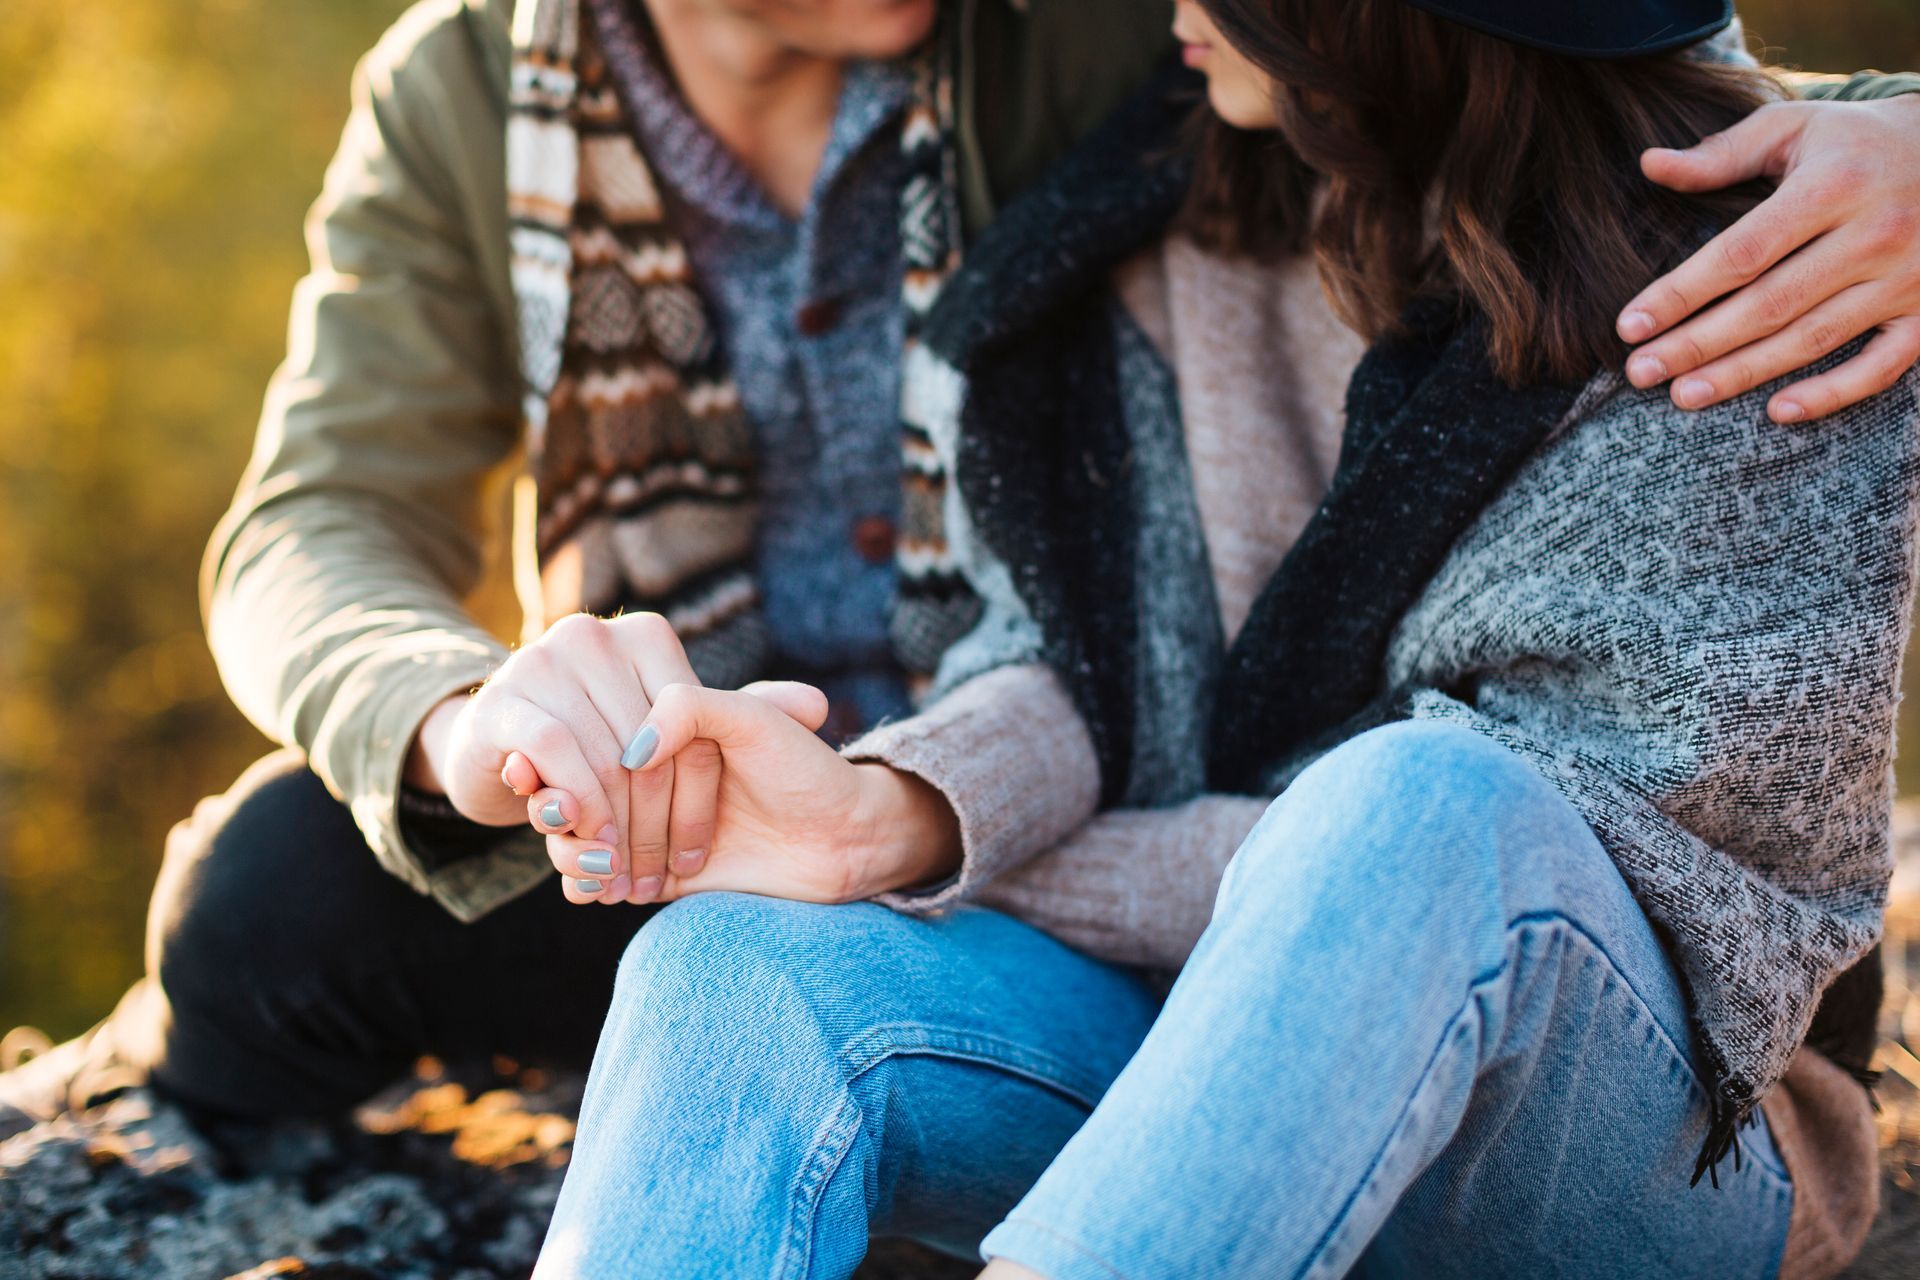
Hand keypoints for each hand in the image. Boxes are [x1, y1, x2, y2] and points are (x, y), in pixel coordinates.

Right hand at [403, 612, 709, 904]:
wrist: (489, 746)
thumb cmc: (590, 747)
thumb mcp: (652, 737)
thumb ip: (689, 737)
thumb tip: (651, 756)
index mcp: (647, 638)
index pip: (693, 731)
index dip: (697, 803)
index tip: (694, 856)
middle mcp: (595, 638)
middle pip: (648, 752)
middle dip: (654, 828)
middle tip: (651, 882)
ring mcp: (541, 662)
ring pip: (604, 760)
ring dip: (616, 830)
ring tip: (620, 873)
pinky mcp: (498, 700)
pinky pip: (552, 751)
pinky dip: (575, 799)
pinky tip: (581, 836)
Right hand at [544, 682, 961, 904]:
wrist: (838, 844)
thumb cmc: (804, 771)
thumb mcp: (754, 720)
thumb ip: (689, 708)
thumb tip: (629, 752)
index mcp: (662, 710)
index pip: (607, 735)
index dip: (616, 768)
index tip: (640, 784)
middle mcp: (642, 756)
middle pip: (579, 782)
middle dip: (590, 819)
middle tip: (613, 850)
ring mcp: (635, 808)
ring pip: (567, 820)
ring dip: (574, 851)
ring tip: (606, 873)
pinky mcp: (635, 856)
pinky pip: (581, 865)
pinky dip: (579, 878)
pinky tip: (597, 890)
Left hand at [1617, 93, 1919, 422]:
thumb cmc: (1856, 143)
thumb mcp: (1795, 128)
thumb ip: (1723, 154)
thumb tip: (1649, 166)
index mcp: (1833, 185)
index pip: (1743, 251)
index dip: (1682, 293)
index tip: (1629, 326)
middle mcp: (1875, 233)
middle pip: (1770, 304)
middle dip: (1698, 344)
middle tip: (1640, 373)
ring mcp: (1907, 277)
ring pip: (1813, 339)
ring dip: (1744, 374)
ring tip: (1683, 395)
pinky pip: (1883, 365)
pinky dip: (1833, 392)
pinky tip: (1778, 410)